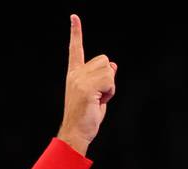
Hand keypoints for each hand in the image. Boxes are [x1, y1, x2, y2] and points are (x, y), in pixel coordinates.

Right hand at [58, 15, 116, 155]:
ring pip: (109, 70)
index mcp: (75, 73)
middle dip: (109, 78)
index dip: (76, 32)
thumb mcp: (98, 94)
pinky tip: (99, 102)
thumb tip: (113, 64)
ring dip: (110, 86)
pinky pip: (110, 81)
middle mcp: (76, 73)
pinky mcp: (87, 87)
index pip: (75, 49)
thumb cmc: (87, 116)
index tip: (74, 17)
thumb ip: (103, 78)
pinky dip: (110, 92)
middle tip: (99, 95)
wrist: (76, 132)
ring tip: (98, 99)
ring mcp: (80, 79)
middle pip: (104, 60)